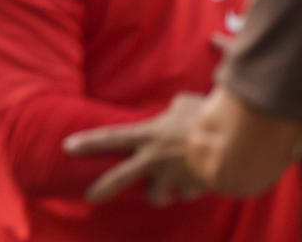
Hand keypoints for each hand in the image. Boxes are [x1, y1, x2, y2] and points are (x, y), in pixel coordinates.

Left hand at [64, 93, 208, 205]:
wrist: (234, 145)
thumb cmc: (209, 117)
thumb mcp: (187, 103)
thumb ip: (175, 107)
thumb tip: (176, 106)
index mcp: (149, 135)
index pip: (111, 138)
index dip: (89, 143)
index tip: (68, 147)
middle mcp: (155, 160)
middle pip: (121, 178)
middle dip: (104, 189)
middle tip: (90, 197)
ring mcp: (172, 178)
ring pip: (157, 197)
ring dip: (161, 194)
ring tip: (166, 190)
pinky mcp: (192, 190)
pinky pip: (189, 193)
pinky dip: (194, 188)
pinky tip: (202, 178)